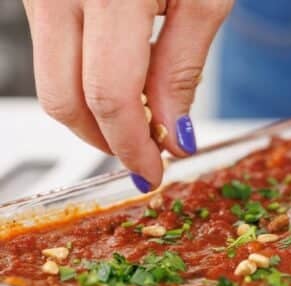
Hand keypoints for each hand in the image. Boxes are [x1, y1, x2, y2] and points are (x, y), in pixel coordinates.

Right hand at [22, 0, 233, 191]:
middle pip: (62, 97)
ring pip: (50, 78)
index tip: (153, 172)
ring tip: (141, 118)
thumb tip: (173, 136)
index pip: (109, 96)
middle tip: (146, 153)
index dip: (131, 145)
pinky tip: (120, 81)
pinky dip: (82, 79)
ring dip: (92, 114)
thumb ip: (182, 69)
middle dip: (105, 140)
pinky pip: (50, 49)